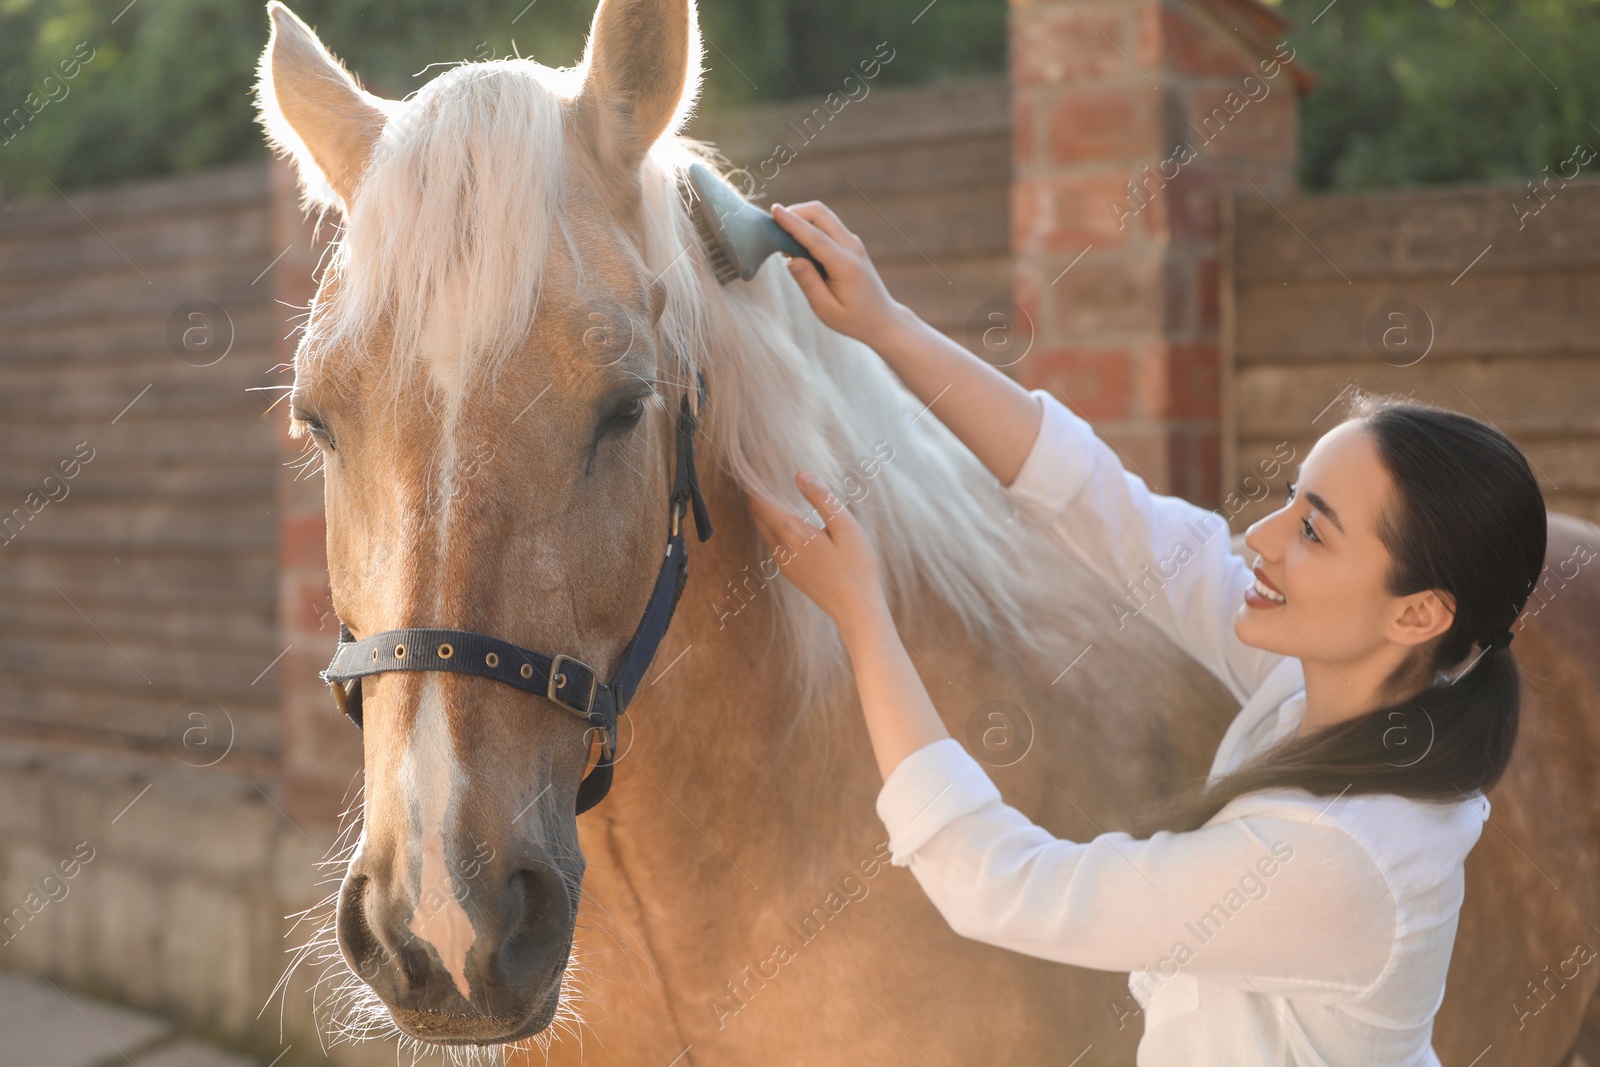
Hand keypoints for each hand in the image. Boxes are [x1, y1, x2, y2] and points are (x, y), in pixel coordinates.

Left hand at [745, 470, 887, 634]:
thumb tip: (800, 473)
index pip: (761, 502)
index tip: (748, 463)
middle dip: (753, 493)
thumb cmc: (857, 567)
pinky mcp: (790, 571)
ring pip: (762, 529)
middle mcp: (782, 548)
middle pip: (757, 515)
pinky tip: (779, 517)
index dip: (753, 482)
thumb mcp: (846, 527)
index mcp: (793, 534)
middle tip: (752, 470)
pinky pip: (772, 541)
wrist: (856, 609)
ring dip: (760, 509)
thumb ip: (822, 498)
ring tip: (762, 488)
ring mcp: (783, 562)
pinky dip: (769, 524)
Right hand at [771, 200, 906, 347]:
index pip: (815, 238)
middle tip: (774, 227)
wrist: (882, 318)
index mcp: (846, 266)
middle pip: (820, 213)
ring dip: (801, 218)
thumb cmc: (853, 318)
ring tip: (784, 241)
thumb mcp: (827, 309)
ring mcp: (853, 242)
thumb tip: (790, 259)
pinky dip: (809, 226)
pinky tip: (798, 245)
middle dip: (795, 212)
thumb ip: (808, 283)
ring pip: (823, 215)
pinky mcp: (850, 242)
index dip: (793, 223)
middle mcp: (852, 247)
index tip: (774, 210)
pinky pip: (826, 225)